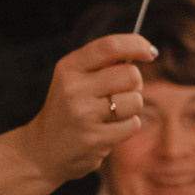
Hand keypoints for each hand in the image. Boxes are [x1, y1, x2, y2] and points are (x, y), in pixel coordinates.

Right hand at [21, 34, 156, 182]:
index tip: (150, 52)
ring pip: (135, 101)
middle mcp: (73, 88)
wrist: (44, 148)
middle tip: (119, 94)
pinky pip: (133, 125)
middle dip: (135, 85)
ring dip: (131, 109)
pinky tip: (107, 131)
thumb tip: (147, 50)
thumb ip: (105, 63)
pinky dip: (127, 128)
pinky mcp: (93, 138)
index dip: (136, 45)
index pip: (109, 46)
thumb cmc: (72, 108)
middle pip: (131, 75)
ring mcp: (82, 114)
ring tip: (109, 115)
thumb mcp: (77, 79)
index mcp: (69, 68)